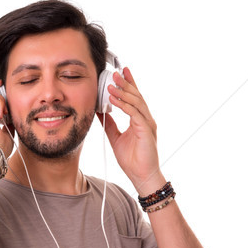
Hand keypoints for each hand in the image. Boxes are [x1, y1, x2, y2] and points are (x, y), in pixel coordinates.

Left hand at [97, 68, 162, 193]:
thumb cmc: (132, 160)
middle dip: (125, 83)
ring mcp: (147, 124)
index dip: (129, 84)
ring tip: (111, 84)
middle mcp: (145, 119)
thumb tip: (99, 112)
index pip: (134, 98)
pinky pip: (135, 113)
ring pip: (136, 102)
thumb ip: (109, 124)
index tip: (121, 72)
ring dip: (123, 92)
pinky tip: (114, 100)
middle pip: (136, 96)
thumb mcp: (115, 138)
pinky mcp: (146, 130)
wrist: (141, 176)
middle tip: (114, 72)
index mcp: (139, 119)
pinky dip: (124, 105)